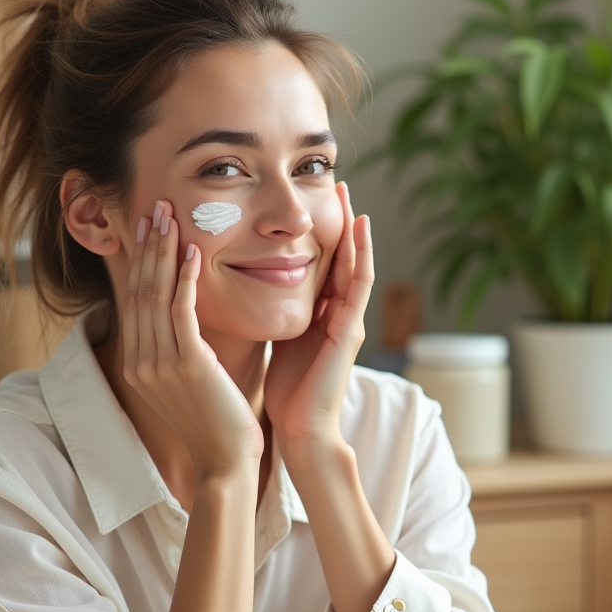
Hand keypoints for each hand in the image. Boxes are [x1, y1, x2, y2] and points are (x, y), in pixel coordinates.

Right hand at [121, 200, 262, 476]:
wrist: (226, 461)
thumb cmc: (216, 420)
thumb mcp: (188, 379)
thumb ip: (181, 347)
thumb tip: (187, 314)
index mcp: (136, 364)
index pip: (133, 300)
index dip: (140, 261)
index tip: (147, 228)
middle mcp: (140, 361)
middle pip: (139, 290)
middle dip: (148, 246)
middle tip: (155, 207)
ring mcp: (159, 364)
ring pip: (156, 295)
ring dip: (164, 252)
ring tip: (171, 217)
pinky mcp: (186, 365)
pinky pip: (181, 312)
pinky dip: (185, 279)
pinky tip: (193, 252)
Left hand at [265, 182, 373, 455]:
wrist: (301, 430)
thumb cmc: (288, 392)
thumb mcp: (279, 341)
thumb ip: (276, 315)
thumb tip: (251, 291)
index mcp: (321, 315)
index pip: (322, 264)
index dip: (317, 233)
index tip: (305, 202)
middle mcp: (339, 313)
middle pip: (341, 257)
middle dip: (338, 221)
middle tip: (332, 181)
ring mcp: (349, 320)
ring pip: (355, 263)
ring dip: (352, 228)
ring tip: (347, 194)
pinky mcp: (350, 329)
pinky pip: (359, 283)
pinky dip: (360, 253)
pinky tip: (358, 227)